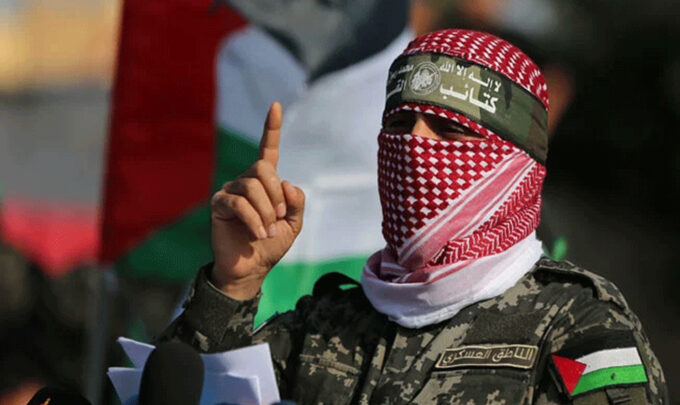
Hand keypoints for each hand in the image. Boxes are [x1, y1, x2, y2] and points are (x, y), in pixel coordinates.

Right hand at [209, 102, 304, 298]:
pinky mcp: (219, 204)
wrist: (252, 268)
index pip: (268, 149)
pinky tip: (258, 233)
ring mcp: (231, 190)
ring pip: (252, 186)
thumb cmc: (271, 244)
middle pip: (263, 168)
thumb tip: (287, 182)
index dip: (272, 128)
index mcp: (266, 182)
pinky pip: (238, 203)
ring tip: (267, 230)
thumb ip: (296, 202)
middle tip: (278, 217)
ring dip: (265, 210)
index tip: (276, 105)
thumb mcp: (293, 224)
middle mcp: (247, 181)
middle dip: (275, 194)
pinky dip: (253, 219)